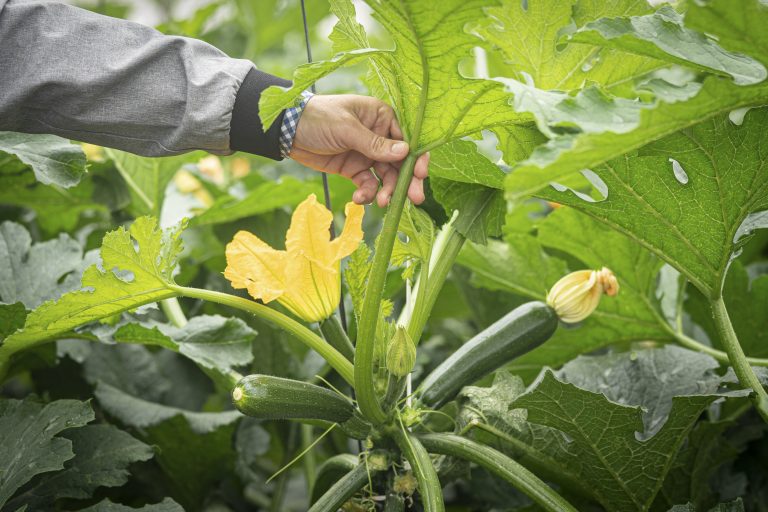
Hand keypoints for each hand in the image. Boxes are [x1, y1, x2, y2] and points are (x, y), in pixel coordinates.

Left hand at [289, 94, 428, 206]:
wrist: (288, 130)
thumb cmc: (318, 118)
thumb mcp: (347, 128)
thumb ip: (375, 143)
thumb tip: (405, 152)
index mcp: (381, 117)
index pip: (406, 139)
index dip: (416, 158)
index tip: (421, 175)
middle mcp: (379, 135)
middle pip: (400, 162)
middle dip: (407, 181)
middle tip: (416, 199)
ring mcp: (367, 154)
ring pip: (386, 176)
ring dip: (387, 190)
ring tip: (383, 202)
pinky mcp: (354, 169)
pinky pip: (368, 184)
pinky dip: (367, 193)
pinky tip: (359, 198)